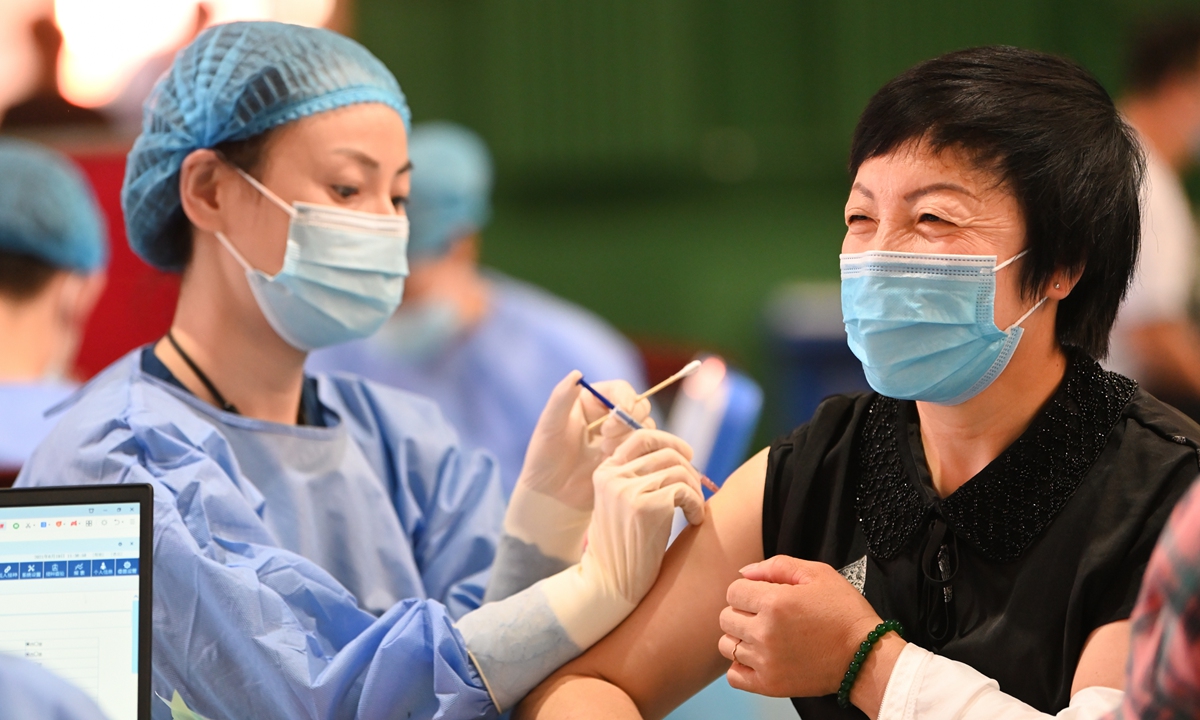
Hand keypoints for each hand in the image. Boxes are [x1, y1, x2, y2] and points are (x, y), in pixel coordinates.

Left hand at [516, 371, 651, 512]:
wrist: (550, 496)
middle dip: (627, 420)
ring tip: (605, 454)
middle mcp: (608, 416)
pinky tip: (614, 465)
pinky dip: (635, 455)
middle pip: (639, 406)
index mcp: (591, 402)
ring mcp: (620, 439)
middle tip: (605, 438)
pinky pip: (645, 451)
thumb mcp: (549, 426)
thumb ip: (561, 398)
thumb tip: (576, 374)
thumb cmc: (545, 459)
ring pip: (645, 429)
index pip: (621, 390)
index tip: (617, 414)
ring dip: (630, 440)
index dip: (625, 399)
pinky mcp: (627, 458)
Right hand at [581, 429, 705, 604]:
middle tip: (695, 494)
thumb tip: (677, 454)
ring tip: (695, 510)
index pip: (642, 438)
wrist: (609, 584)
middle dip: (690, 471)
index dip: (671, 441)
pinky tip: (695, 521)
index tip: (689, 455)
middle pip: (667, 454)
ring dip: (695, 491)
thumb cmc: (622, 547)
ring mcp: (627, 490)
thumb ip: (636, 478)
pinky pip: (685, 492)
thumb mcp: (621, 504)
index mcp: (604, 472)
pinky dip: (697, 505)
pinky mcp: (645, 508)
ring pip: (679, 471)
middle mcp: (613, 476)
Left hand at [717, 556, 885, 697]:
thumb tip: (744, 572)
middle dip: (743, 612)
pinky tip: (760, 658)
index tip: (765, 596)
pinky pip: (734, 676)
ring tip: (765, 637)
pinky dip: (741, 667)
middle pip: (726, 618)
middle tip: (766, 616)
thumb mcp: (818, 574)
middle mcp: (764, 632)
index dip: (748, 590)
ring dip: (741, 639)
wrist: (865, 656)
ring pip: (727, 646)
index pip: (733, 591)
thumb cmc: (844, 612)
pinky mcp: (770, 685)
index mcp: (774, 602)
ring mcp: (765, 661)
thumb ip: (777, 566)